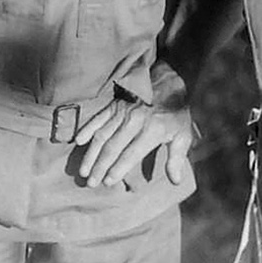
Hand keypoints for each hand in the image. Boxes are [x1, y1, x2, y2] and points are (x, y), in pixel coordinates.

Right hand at [73, 95, 193, 187]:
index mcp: (152, 130)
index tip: (108, 182)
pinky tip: (78, 141)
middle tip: (91, 183)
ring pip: (102, 135)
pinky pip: (98, 118)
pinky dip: (87, 129)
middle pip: (112, 148)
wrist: (168, 79)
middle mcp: (134, 121)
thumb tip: (175, 181)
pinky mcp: (114, 105)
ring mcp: (122, 112)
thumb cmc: (175, 111)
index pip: (131, 154)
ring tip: (83, 170)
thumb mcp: (183, 134)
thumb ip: (176, 158)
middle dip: (100, 167)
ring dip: (91, 154)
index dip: (118, 169)